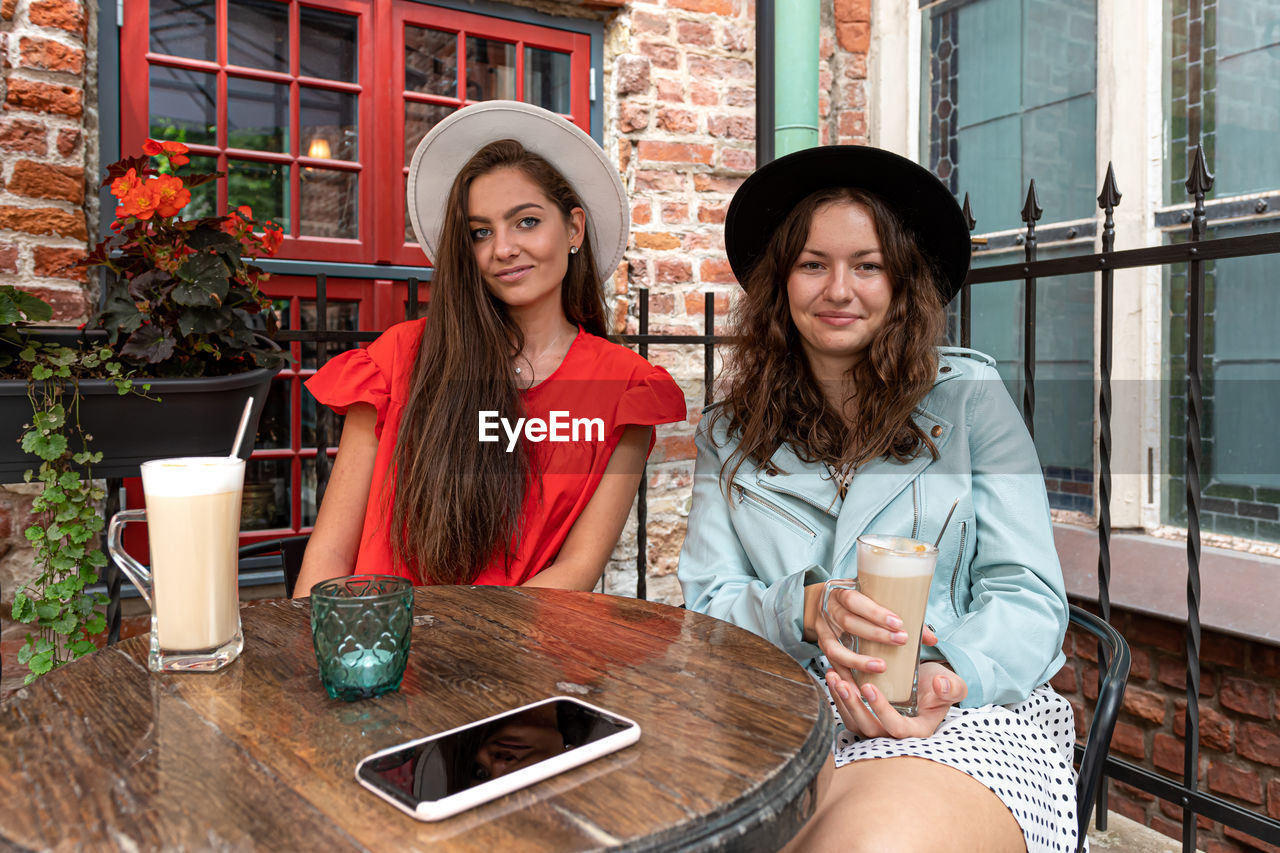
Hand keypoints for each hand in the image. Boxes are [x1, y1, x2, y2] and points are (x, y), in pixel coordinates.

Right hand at [806, 583, 937, 680]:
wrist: (817, 602)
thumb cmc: (853, 601)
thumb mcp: (871, 598)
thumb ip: (897, 617)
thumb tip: (931, 639)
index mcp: (842, 594)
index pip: (856, 601)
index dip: (875, 613)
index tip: (898, 623)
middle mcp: (829, 612)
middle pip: (849, 623)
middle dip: (876, 634)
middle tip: (900, 641)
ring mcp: (823, 631)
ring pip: (836, 648)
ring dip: (859, 660)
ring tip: (881, 667)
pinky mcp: (821, 648)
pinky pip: (832, 665)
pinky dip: (845, 677)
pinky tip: (858, 688)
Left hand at [826, 661, 965, 739]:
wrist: (926, 681)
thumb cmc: (940, 685)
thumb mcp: (952, 684)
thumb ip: (953, 687)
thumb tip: (941, 685)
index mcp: (917, 730)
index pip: (897, 728)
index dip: (882, 710)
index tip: (869, 687)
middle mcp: (894, 734)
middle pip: (870, 729)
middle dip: (853, 706)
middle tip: (843, 683)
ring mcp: (878, 727)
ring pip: (854, 722)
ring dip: (841, 700)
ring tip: (833, 676)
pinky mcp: (865, 718)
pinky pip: (848, 712)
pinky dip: (838, 695)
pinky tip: (832, 675)